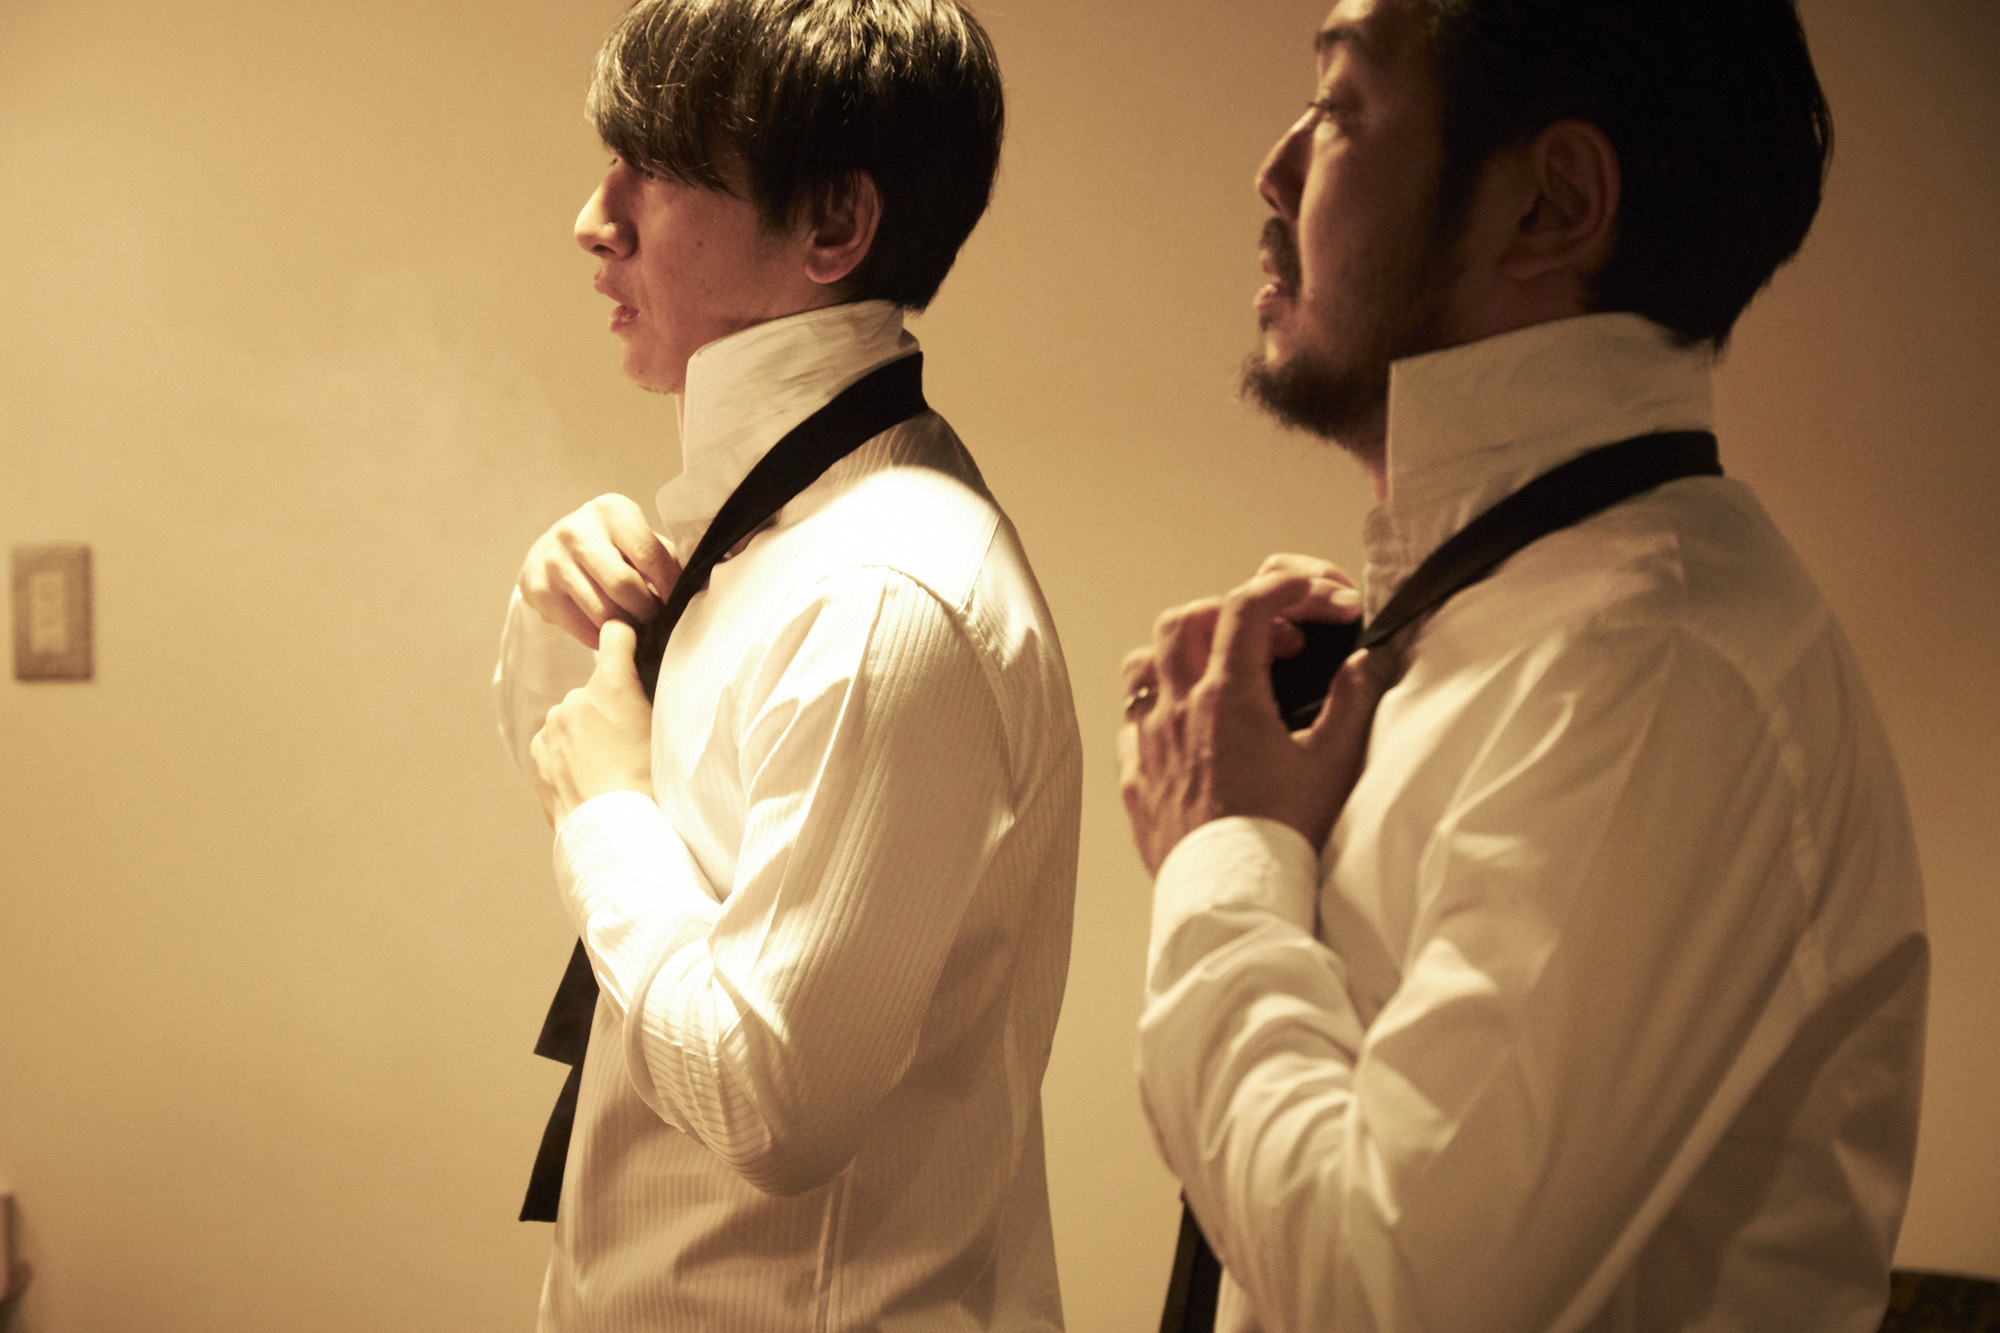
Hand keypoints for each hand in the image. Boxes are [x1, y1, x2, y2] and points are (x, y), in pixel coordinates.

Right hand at [519, 494, 681, 648]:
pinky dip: (602, 638)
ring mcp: (553, 560)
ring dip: (627, 628)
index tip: (676, 604)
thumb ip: (664, 559)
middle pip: (623, 585)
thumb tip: (691, 589)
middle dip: (647, 612)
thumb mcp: (637, 540)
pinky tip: (611, 634)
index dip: (668, 586)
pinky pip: (580, 628)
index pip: (648, 554)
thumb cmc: (610, 547)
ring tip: (639, 631)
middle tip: (656, 623)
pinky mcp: (537, 588)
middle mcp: (577, 530)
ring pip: (602, 611)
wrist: (552, 550)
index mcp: (612, 511)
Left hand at [531, 620, 654, 827]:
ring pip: (574, 716)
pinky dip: (569, 752)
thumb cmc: (651, 785)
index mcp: (612, 686)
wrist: (616, 831)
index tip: (629, 645)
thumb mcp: (666, 734)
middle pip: (596, 687)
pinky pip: (556, 740)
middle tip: (629, 741)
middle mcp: (576, 698)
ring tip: (608, 766)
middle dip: (608, 705)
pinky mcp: (538, 751)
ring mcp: (553, 725)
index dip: (624, 638)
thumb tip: (647, 689)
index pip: (615, 634)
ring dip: (587, 731)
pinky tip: (588, 776)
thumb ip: (649, 701)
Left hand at [1117, 570, 1400, 875]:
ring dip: (1182, 653)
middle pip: (1185, 621)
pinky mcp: (1134, 778)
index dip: (1284, 586)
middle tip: (1276, 642)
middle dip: (1231, 612)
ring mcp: (1148, 743)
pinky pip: (1131, 722)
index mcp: (1227, 697)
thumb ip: (1352, 699)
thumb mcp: (1332, 764)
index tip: (1313, 594)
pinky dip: (1159, 708)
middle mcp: (1177, 711)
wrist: (1233, 899)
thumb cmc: (1282, 836)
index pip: (1246, 607)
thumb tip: (1368, 659)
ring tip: (1221, 671)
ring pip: (1144, 665)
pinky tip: (1189, 729)